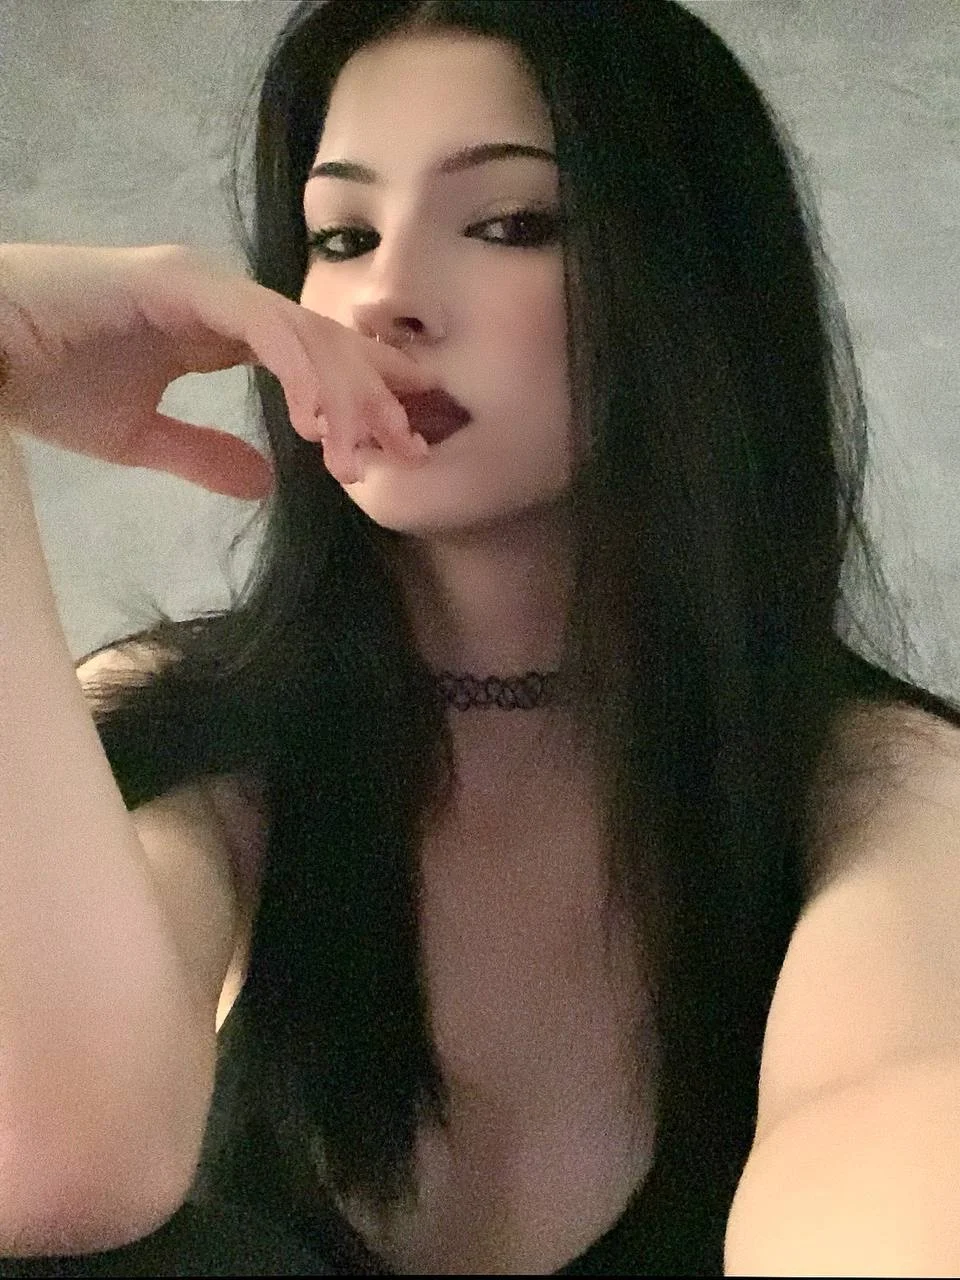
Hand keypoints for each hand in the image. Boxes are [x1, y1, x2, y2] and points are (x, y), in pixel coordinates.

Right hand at [0, 242, 438, 497]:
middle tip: (410, 452)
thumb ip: (204, 454)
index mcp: (219, 327)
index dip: (363, 397)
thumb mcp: (139, 436)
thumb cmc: (42, 382)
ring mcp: (205, 284)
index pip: (313, 356)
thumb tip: (266, 482)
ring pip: (305, 333)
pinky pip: (261, 326)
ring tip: (366, 453)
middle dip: (375, 397)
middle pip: (326, 344)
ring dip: (345, 394)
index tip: (401, 447)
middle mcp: (224, 297)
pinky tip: (315, 422)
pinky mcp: (180, 284)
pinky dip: (298, 371)